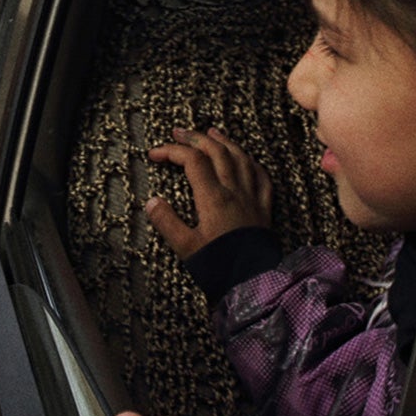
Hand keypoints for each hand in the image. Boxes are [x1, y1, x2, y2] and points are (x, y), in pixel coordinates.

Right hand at [145, 126, 272, 257]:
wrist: (254, 283)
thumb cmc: (219, 267)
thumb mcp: (186, 247)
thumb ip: (167, 222)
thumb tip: (151, 202)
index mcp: (213, 198)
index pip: (192, 161)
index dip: (172, 151)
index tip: (154, 154)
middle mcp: (234, 191)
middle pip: (216, 152)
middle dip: (196, 138)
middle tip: (179, 132)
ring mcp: (252, 198)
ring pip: (240, 159)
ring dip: (225, 142)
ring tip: (212, 132)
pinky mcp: (264, 209)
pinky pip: (261, 178)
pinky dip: (251, 163)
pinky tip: (247, 160)